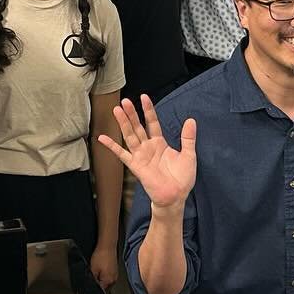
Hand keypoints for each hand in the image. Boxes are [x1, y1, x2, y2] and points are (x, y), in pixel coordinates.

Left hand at [90, 243, 118, 289]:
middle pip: (104, 286)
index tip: (90, 285)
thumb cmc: (100, 256)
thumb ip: (92, 279)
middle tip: (93, 276)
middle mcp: (113, 279)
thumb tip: (91, 285)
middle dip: (98, 283)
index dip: (94, 288)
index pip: (100, 290)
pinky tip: (101, 268)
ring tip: (97, 270)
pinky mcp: (115, 269)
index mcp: (108, 281)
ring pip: (106, 280)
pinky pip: (109, 275)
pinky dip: (104, 273)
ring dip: (102, 278)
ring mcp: (115, 274)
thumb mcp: (92, 269)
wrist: (107, 245)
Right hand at [96, 96, 195, 211]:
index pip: (152, 122)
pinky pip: (122, 154)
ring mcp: (140, 156)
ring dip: (123, 123)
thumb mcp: (189, 155)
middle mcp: (148, 147)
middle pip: (138, 126)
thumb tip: (191, 120)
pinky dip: (112, 146)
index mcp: (160, 143)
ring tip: (116, 110)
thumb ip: (188, 138)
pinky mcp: (135, 166)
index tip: (144, 97)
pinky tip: (102, 138)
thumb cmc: (182, 178)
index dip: (148, 110)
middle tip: (125, 101)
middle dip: (132, 114)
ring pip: (129, 136)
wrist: (175, 196)